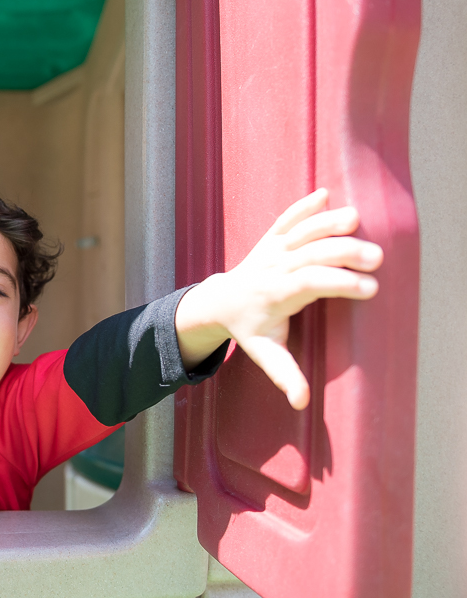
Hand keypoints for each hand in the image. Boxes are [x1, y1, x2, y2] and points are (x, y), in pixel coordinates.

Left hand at [175, 188, 382, 409]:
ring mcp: (272, 249)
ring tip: (357, 218)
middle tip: (377, 258)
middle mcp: (273, 268)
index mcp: (275, 295)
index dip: (338, 284)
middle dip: (343, 253)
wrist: (219, 301)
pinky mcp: (272, 237)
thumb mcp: (265, 353)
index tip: (370, 290)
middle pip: (310, 254)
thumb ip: (284, 375)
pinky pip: (286, 218)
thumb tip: (301, 404)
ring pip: (300, 231)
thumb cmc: (248, 329)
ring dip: (327, 222)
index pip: (309, 285)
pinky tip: (325, 193)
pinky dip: (303, 205)